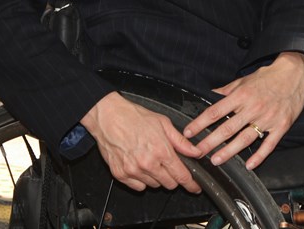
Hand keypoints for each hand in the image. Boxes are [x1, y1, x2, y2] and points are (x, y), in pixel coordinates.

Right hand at [80, 92, 203, 192]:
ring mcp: (133, 171)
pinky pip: (138, 187)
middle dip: (172, 177)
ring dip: (156, 177)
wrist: (108, 116)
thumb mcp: (163, 123)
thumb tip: (196, 152)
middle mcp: (147, 164)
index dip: (191, 184)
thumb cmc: (134, 117)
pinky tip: (138, 165)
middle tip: (167, 164)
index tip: (194, 188)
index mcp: (161, 150)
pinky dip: (141, 180)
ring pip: (154, 186)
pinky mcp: (120, 174)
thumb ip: (180, 141)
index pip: (181, 176)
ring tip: (149, 159)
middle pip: (169, 184)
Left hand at [182, 52, 303, 168]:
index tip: (189, 132)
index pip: (215, 111)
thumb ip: (226, 91)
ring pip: (245, 139)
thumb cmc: (267, 78)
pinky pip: (269, 144)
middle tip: (197, 152)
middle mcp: (252, 108)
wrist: (294, 75)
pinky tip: (249, 165)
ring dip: (229, 152)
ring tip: (216, 160)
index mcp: (241, 95)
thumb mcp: (243, 81)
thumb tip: (209, 96)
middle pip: (227, 128)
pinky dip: (259, 156)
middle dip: (210, 141)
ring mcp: (267, 119)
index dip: (200, 123)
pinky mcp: (281, 126)